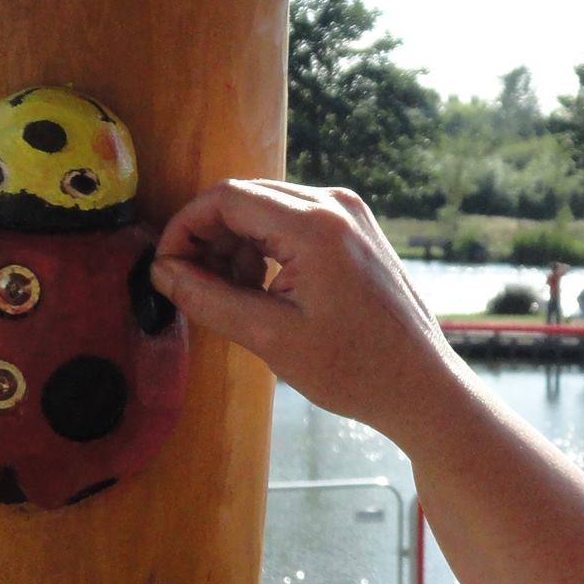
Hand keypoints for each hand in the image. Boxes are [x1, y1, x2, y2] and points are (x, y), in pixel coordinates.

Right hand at [150, 181, 462, 440]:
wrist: (421, 386)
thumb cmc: (354, 369)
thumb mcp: (270, 337)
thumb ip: (208, 298)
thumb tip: (162, 272)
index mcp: (316, 225)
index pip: (226, 198)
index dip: (186, 228)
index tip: (166, 267)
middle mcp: (336, 204)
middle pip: (246, 197)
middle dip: (211, 238)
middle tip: (196, 287)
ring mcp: (351, 214)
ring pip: (268, 208)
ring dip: (238, 244)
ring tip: (234, 297)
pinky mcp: (357, 230)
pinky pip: (295, 221)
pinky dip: (268, 248)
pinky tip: (264, 291)